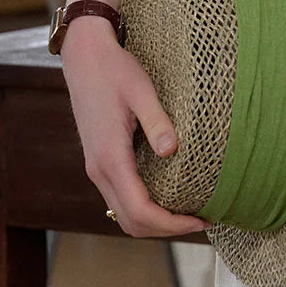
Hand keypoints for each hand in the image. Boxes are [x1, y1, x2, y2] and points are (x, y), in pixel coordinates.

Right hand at [60, 15, 209, 237]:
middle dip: (166, 230)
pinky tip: (166, 195)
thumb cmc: (114, 69)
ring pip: (123, 214)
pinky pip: (120, 199)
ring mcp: (96, 168)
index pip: (140, 210)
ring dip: (154, 222)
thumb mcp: (141, 90)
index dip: (171, 225)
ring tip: (188, 212)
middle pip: (131, 222)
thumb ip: (157, 122)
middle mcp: (99, 170)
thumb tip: (172, 151)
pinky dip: (143, 208)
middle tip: (201, 221)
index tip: (200, 221)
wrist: (84, 57)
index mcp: (109, 157)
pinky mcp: (99, 161)